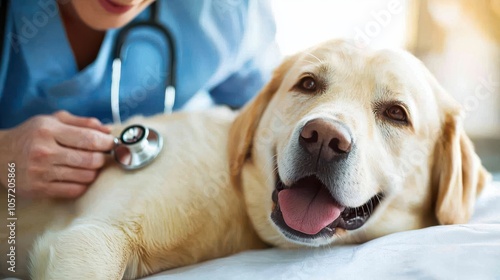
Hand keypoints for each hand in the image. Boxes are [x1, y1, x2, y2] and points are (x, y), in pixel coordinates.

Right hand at [0, 111, 114, 198]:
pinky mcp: (40, 189)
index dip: (107, 143)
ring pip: (85, 176)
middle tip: (101, 155)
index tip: (112, 143)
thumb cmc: (32, 135)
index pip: (89, 139)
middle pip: (90, 160)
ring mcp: (42, 172)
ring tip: (88, 165)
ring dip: (94, 172)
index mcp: (49, 131)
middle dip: (102, 158)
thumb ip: (82, 122)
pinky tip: (78, 176)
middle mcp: (45, 152)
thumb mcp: (53, 120)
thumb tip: (107, 130)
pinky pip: (75, 190)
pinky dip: (83, 184)